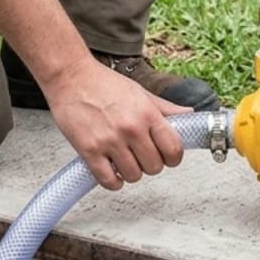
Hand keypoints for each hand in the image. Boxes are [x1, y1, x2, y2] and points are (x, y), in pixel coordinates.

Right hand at [41, 53, 187, 191]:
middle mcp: (131, 129)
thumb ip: (166, 108)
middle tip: (143, 156)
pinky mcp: (89, 150)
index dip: (173, 158)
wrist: (70, 77)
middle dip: (151, 165)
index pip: (174, 149)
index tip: (168, 157)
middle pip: (155, 166)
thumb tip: (189, 115)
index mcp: (147, 114)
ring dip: (132, 173)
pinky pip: (108, 180)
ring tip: (125, 161)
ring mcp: (109, 141)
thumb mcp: (141, 92)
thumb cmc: (104, 83)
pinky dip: (113, 182)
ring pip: (134, 176)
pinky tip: (112, 172)